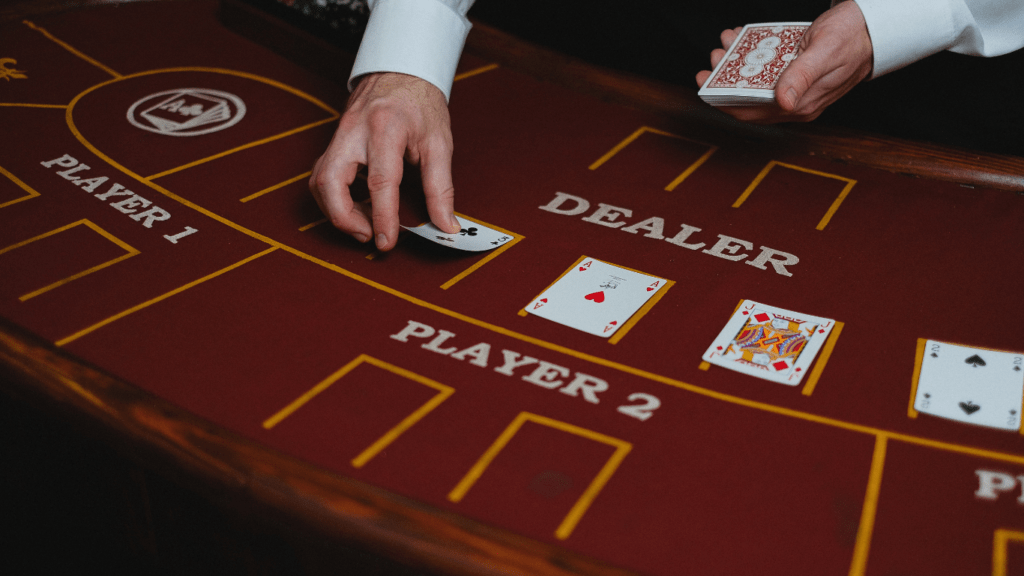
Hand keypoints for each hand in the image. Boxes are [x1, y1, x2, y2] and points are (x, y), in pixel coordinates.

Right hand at [310, 72, 458, 250]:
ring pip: (319, 181)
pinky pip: (322, 175)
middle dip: (344, 218)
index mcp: (386, 129)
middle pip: (329, 182)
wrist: (400, 70)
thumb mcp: (439, 143)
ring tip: (365, 224)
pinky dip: (335, 198)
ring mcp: (338, 135)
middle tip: (369, 235)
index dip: (382, 216)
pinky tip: (358, 206)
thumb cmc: (421, 103)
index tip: (387, 241)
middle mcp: (354, 132)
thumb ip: (441, 188)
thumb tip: (446, 225)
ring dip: (337, 211)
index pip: (380, 181)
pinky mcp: (332, 141)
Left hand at [694, 0, 873, 122]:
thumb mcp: (824, 53)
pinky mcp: (795, 73)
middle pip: (749, 98)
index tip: (705, 84)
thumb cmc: (852, 37)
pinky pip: (766, 69)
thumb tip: (782, 102)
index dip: (724, 102)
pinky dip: (751, 55)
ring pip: (755, 82)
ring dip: (736, 64)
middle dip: (726, 79)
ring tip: (726, 44)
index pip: (752, 113)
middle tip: (714, 58)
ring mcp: (795, 88)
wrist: (873, 26)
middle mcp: (795, 102)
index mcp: (801, 106)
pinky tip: (742, 38)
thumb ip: (802, 77)